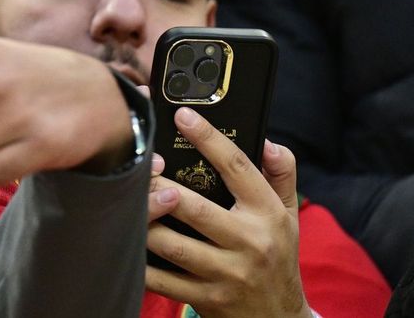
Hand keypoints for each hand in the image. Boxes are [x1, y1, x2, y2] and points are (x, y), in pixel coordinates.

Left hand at [145, 108, 309, 317]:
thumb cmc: (278, 255)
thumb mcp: (288, 213)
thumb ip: (281, 174)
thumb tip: (266, 141)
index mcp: (267, 214)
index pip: (237, 168)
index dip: (208, 139)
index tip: (183, 115)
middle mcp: (249, 243)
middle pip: (196, 209)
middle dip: (161, 186)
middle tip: (140, 166)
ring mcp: (227, 274)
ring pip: (174, 245)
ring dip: (145, 223)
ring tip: (126, 201)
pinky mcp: (207, 298)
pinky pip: (164, 280)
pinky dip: (141, 262)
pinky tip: (125, 242)